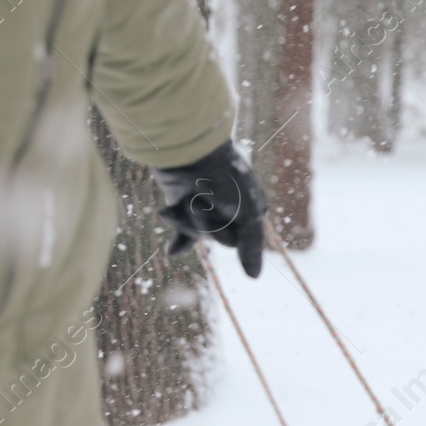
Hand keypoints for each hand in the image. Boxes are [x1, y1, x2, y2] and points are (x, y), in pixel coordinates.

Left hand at [152, 140, 266, 277]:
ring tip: (185, 198)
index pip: (239, 242)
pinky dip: (178, 235)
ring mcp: (208, 208)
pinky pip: (183, 231)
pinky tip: (171, 251)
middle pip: (216, 239)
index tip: (221, 207)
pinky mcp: (186, 205)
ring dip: (187, 219)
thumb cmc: (224, 177)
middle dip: (203, 224)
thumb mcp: (247, 212)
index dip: (224, 231)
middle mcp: (232, 211)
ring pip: (198, 233)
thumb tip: (254, 277)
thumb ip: (252, 245)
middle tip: (197, 200)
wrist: (188, 148)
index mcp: (251, 210)